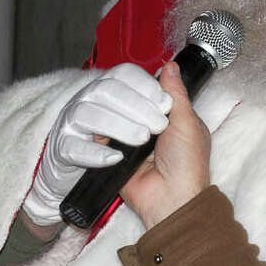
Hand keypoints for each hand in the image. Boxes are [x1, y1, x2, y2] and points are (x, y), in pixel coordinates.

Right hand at [23, 63, 172, 225]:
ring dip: (118, 125)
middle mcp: (124, 117)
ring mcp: (108, 137)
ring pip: (92, 115)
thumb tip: (170, 65)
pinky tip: (117, 157)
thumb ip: (175, 92)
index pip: (131, 82)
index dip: (143, 87)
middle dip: (134, 106)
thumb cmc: (186, 163)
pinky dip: (97, 152)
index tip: (160, 102)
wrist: (173, 200)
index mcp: (146, 107)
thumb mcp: (187, 123)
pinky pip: (78, 148)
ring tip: (142, 141)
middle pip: (109, 94)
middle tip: (156, 127)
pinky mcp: (95, 160)